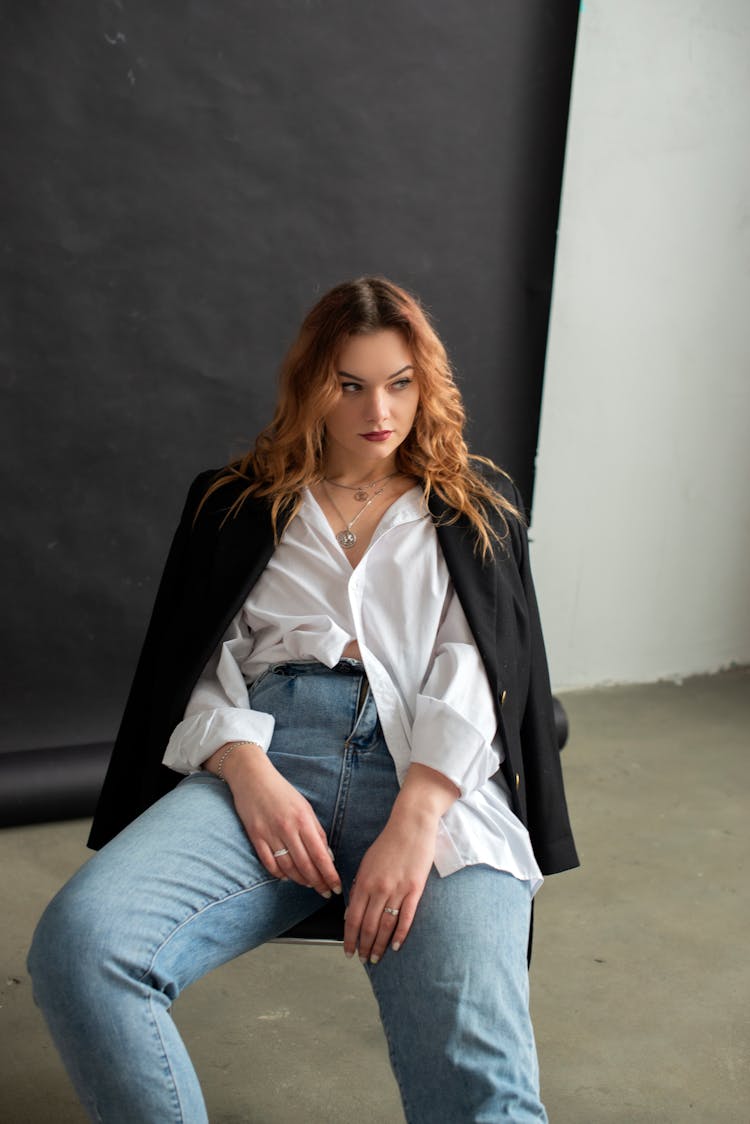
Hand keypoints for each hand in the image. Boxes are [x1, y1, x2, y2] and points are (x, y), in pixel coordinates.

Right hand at [207, 742, 341, 897]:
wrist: (253, 777)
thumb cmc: (282, 792)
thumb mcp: (305, 807)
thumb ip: (316, 831)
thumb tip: (327, 856)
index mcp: (303, 820)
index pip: (320, 855)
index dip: (329, 875)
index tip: (336, 887)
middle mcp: (287, 828)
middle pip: (305, 865)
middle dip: (318, 883)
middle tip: (325, 892)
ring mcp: (270, 834)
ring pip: (288, 868)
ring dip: (300, 880)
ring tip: (309, 885)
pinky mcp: (255, 837)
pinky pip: (269, 863)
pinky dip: (279, 874)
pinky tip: (287, 877)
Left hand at [344, 811, 436, 963]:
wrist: (411, 824)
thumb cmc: (389, 842)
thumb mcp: (367, 862)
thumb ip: (360, 886)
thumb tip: (353, 910)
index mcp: (364, 881)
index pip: (353, 917)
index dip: (349, 937)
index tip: (348, 950)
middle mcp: (379, 888)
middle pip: (368, 925)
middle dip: (363, 945)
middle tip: (362, 959)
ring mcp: (397, 889)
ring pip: (386, 925)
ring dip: (380, 945)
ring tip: (376, 957)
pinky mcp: (415, 889)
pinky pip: (406, 917)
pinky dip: (400, 934)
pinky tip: (396, 946)